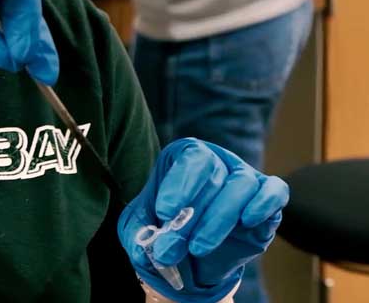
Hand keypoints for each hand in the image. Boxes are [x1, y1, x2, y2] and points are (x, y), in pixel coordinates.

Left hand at [118, 138, 288, 302]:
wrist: (192, 258)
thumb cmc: (165, 230)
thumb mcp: (142, 228)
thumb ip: (140, 233)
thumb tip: (146, 247)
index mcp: (185, 156)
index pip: (190, 158)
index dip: (180, 184)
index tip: (165, 212)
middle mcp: (218, 161)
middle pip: (213, 175)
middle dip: (192, 214)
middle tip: (173, 246)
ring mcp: (244, 178)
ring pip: (241, 185)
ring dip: (219, 219)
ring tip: (198, 248)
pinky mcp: (268, 199)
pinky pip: (274, 191)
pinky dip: (264, 203)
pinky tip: (247, 221)